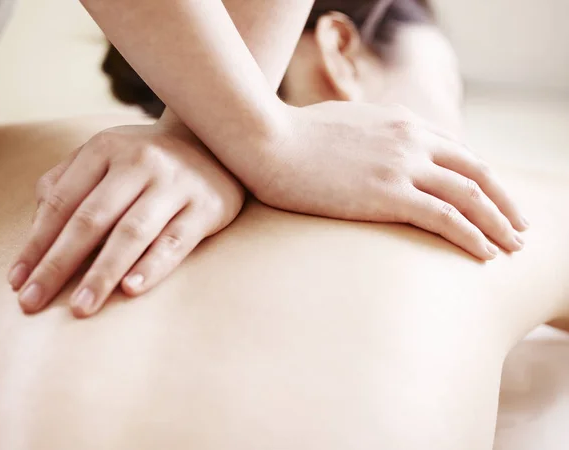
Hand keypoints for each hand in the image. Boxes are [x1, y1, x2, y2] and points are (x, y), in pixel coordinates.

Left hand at [8, 123, 243, 317]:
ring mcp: (176, 184)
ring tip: (81, 307)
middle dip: (58, 264)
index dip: (36, 244)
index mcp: (107, 149)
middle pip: (92, 219)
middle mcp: (140, 162)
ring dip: (103, 272)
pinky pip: (176, 240)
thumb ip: (67, 183)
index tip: (17, 282)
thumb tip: (38, 231)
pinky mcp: (207, 206)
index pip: (62, 201)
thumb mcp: (105, 157)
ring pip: (133, 232)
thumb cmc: (147, 160)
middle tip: (33, 303)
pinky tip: (132, 288)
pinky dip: (153, 264)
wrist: (214, 142)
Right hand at [250, 102, 527, 259]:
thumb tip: (369, 155)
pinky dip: (472, 236)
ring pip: (470, 195)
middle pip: (477, 170)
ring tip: (511, 247)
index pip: (456, 150)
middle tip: (518, 226)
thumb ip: (368, 136)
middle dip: (503, 200)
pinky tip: (485, 254)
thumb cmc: (291, 136)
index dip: (480, 177)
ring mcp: (401, 165)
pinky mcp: (387, 193)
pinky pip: (446, 216)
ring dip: (497, 223)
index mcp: (400, 122)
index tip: (490, 199)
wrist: (264, 140)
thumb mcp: (341, 124)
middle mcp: (410, 139)